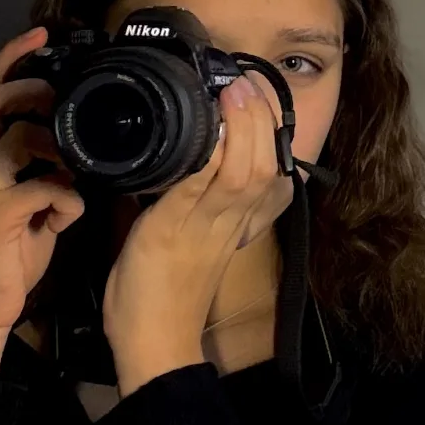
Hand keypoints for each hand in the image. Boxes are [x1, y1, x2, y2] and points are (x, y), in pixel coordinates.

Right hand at [0, 27, 85, 364]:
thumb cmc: (10, 255)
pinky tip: (69, 215)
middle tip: (60, 92)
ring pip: (17, 137)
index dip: (11, 59)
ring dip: (56, 145)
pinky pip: (39, 188)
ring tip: (73, 169)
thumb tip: (84, 154)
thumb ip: (51, 174)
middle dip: (28, 85)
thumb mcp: (35, 206)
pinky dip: (66, 198)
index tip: (40, 33)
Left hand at [102, 72, 292, 386]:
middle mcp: (229, 224)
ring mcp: (204, 228)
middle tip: (248, 81)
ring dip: (242, 128)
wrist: (153, 343)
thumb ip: (197, 205)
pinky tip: (207, 132)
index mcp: (235, 225)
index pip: (270, 172)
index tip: (259, 96)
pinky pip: (198, 189)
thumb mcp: (192, 242)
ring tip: (235, 92)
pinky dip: (205, 157)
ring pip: (242, 173)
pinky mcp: (172, 231)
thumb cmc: (166, 297)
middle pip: (264, 164)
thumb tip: (187, 165)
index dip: (271, 132)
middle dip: (261, 118)